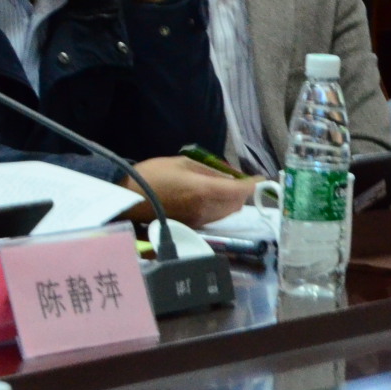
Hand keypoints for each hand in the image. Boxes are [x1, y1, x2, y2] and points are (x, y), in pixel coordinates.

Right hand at [126, 156, 256, 227]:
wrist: (129, 198)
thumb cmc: (154, 174)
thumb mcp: (183, 163)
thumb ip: (211, 171)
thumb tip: (230, 177)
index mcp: (205, 191)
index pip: (240, 191)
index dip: (253, 184)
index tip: (261, 178)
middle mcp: (206, 209)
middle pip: (237, 204)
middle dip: (242, 192)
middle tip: (238, 179)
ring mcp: (199, 220)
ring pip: (227, 212)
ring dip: (232, 201)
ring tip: (223, 187)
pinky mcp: (192, 226)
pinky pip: (215, 217)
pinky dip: (220, 207)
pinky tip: (210, 196)